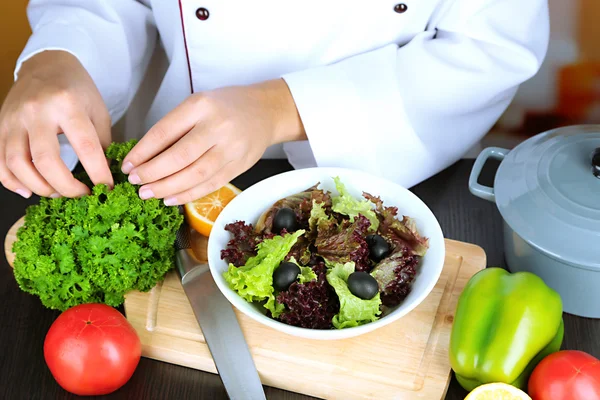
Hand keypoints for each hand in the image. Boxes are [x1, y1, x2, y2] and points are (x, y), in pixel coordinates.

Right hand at [0, 50, 112, 198]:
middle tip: (81, 196)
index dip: (98, 172)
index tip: (107, 188)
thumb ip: (101, 143)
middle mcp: (37, 111)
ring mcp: (14, 119)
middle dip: (66, 186)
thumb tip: (103, 177)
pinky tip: (28, 190)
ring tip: (57, 194)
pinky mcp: (0, 126)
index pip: (85, 146)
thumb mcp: (97, 110)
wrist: (46, 65)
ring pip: (17, 163)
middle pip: (46, 160)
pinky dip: (12, 181)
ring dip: (38, 186)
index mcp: (67, 104)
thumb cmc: (76, 90)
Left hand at [121, 79, 305, 204]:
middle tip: (135, 183)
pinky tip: (171, 199)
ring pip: (195, 174)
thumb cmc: (225, 106)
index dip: (142, 153)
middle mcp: (217, 127)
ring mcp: (231, 148)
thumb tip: (144, 157)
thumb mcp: (198, 104)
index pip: (164, 132)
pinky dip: (188, 194)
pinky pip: (210, 184)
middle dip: (152, 173)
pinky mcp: (239, 166)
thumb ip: (176, 127)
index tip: (127, 165)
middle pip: (179, 156)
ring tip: (148, 194)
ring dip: (168, 187)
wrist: (265, 112)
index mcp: (200, 106)